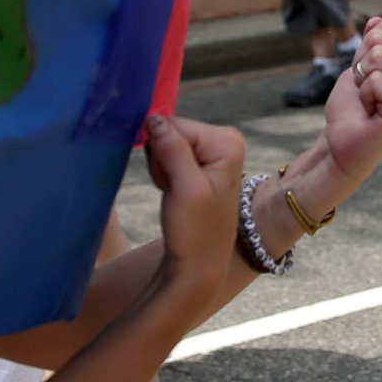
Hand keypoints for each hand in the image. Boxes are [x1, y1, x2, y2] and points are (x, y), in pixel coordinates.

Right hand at [140, 114, 252, 317]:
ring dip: (162, 168)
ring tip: (177, 194)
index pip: (174, 124)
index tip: (174, 181)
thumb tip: (153, 118)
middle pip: (170, 131)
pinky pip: (168, 156)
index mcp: (228, 140)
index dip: (162, 151)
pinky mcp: (201, 163)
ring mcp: (213, 152)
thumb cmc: (195, 231)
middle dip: (162, 159)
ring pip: (165, 143)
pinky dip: (164, 174)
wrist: (198, 264)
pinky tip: (176, 193)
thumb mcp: (184, 188)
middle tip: (174, 189)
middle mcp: (225, 140)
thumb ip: (172, 149)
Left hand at [321, 16, 381, 183]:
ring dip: (362, 79)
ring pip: (379, 56)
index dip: (364, 51)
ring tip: (369, 100)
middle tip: (366, 90)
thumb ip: (373, 43)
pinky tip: (372, 111)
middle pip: (381, 39)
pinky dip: (364, 95)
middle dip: (362, 64)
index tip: (367, 77)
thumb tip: (378, 20)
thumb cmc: (353, 107)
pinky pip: (376, 80)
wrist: (342, 141)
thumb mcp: (361, 65)